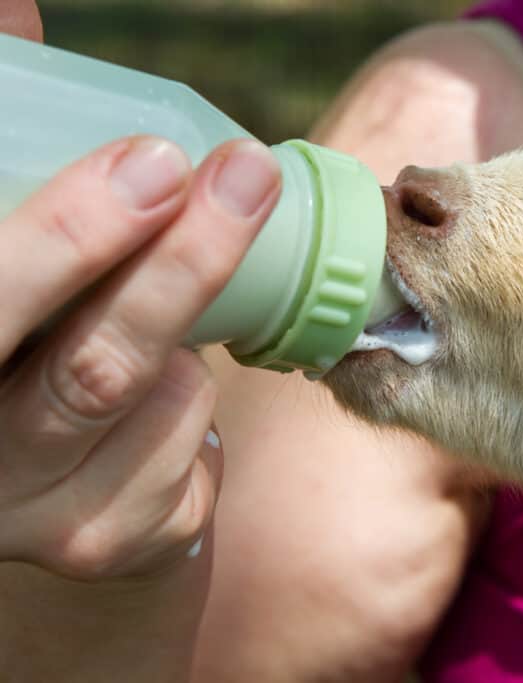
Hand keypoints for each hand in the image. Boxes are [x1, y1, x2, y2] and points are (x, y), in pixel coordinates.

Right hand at [0, 135, 280, 578]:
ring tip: (151, 329)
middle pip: (94, 367)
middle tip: (248, 173)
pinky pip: (198, 450)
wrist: (15, 473)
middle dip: (187, 265)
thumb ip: (4, 155)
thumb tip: (19, 9)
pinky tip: (153, 401)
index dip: (70, 235)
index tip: (157, 160)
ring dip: (187, 342)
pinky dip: (195, 406)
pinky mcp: (117, 545)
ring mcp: (45, 520)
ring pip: (167, 400)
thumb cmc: (10, 333)